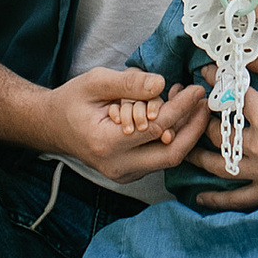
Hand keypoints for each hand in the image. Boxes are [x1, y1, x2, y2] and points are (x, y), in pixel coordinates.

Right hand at [32, 69, 207, 183]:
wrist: (52, 126)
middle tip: (205, 103)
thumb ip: (129, 83)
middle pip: (170, 154)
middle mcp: (116, 166)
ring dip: (183, 132)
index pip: (155, 128)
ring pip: (168, 158)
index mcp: (105, 143)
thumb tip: (161, 84)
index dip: (180, 109)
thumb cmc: (72, 101)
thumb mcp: (95, 82)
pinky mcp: (129, 174)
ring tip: (189, 103)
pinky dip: (170, 137)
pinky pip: (159, 158)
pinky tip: (173, 114)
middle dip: (193, 129)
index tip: (196, 90)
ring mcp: (123, 174)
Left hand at [187, 65, 257, 208]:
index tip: (206, 72)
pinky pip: (237, 200)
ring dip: (197, 154)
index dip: (215, 81)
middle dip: (203, 116)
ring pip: (218, 165)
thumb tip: (245, 54)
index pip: (229, 96)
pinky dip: (216, 200)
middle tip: (196, 107)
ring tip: (185, 144)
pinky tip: (199, 195)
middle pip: (217, 132)